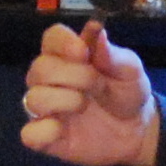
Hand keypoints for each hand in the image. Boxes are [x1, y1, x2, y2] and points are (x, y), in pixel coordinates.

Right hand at [20, 20, 160, 165]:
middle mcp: (49, 78)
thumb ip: (113, 53)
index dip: (63, 42)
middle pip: (39, 68)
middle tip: (97, 85)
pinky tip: (64, 129)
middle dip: (72, 76)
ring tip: (84, 106)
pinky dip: (46, 131)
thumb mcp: (130, 71)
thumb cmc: (126, 92)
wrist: (136, 130)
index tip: (82, 51)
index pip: (51, 37)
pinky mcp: (44, 136)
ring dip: (64, 101)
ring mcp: (44, 108)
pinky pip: (29, 134)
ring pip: (33, 99)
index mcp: (67, 54)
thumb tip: (95, 29)